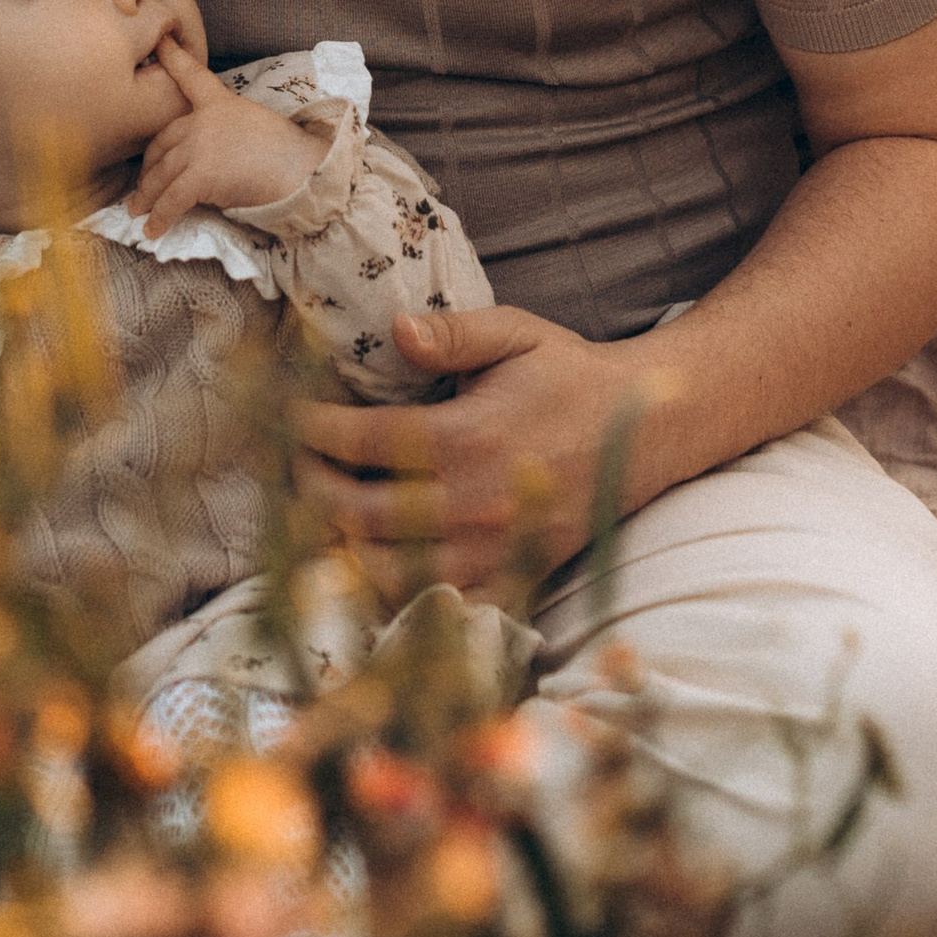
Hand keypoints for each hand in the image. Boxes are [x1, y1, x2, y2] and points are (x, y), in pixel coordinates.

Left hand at [129, 35, 321, 241]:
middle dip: (149, 166)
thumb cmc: (289, 153)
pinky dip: (160, 218)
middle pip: (163, 141)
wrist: (303, 170)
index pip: (192, 76)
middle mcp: (204, 120)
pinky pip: (171, 200)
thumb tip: (211, 157)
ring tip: (137, 210)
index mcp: (221, 102)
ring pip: (161, 174)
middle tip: (142, 183)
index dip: (172, 58)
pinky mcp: (200, 175)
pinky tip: (152, 231)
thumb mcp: (255, 125)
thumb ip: (226, 130)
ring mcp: (200, 147)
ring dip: (147, 196)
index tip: (160, 43)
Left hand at [291, 303, 675, 595]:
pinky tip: (375, 564)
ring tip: (322, 515)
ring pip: (389, 570)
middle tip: (293, 468)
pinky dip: (399, 593)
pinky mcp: (515, 578)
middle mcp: (476, 501)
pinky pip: (442, 606)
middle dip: (311, 490)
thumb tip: (396, 330)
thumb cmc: (571, 375)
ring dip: (342, 546)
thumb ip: (452, 334)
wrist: (648, 430)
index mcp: (469, 437)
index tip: (288, 419)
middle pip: (360, 513)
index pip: (362, 442)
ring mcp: (494, 549)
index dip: (312, 431)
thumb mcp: (517, 334)